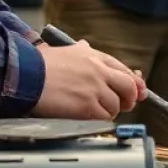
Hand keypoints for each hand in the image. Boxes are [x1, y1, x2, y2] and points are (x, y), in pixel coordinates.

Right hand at [33, 40, 147, 119]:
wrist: (28, 76)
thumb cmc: (41, 64)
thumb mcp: (66, 50)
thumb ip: (81, 51)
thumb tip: (85, 47)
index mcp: (95, 56)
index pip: (124, 69)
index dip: (134, 82)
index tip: (139, 90)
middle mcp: (99, 72)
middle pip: (128, 87)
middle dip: (129, 98)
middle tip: (125, 105)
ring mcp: (95, 90)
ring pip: (116, 105)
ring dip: (110, 111)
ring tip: (97, 111)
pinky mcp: (87, 107)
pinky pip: (104, 117)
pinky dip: (100, 120)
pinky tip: (91, 118)